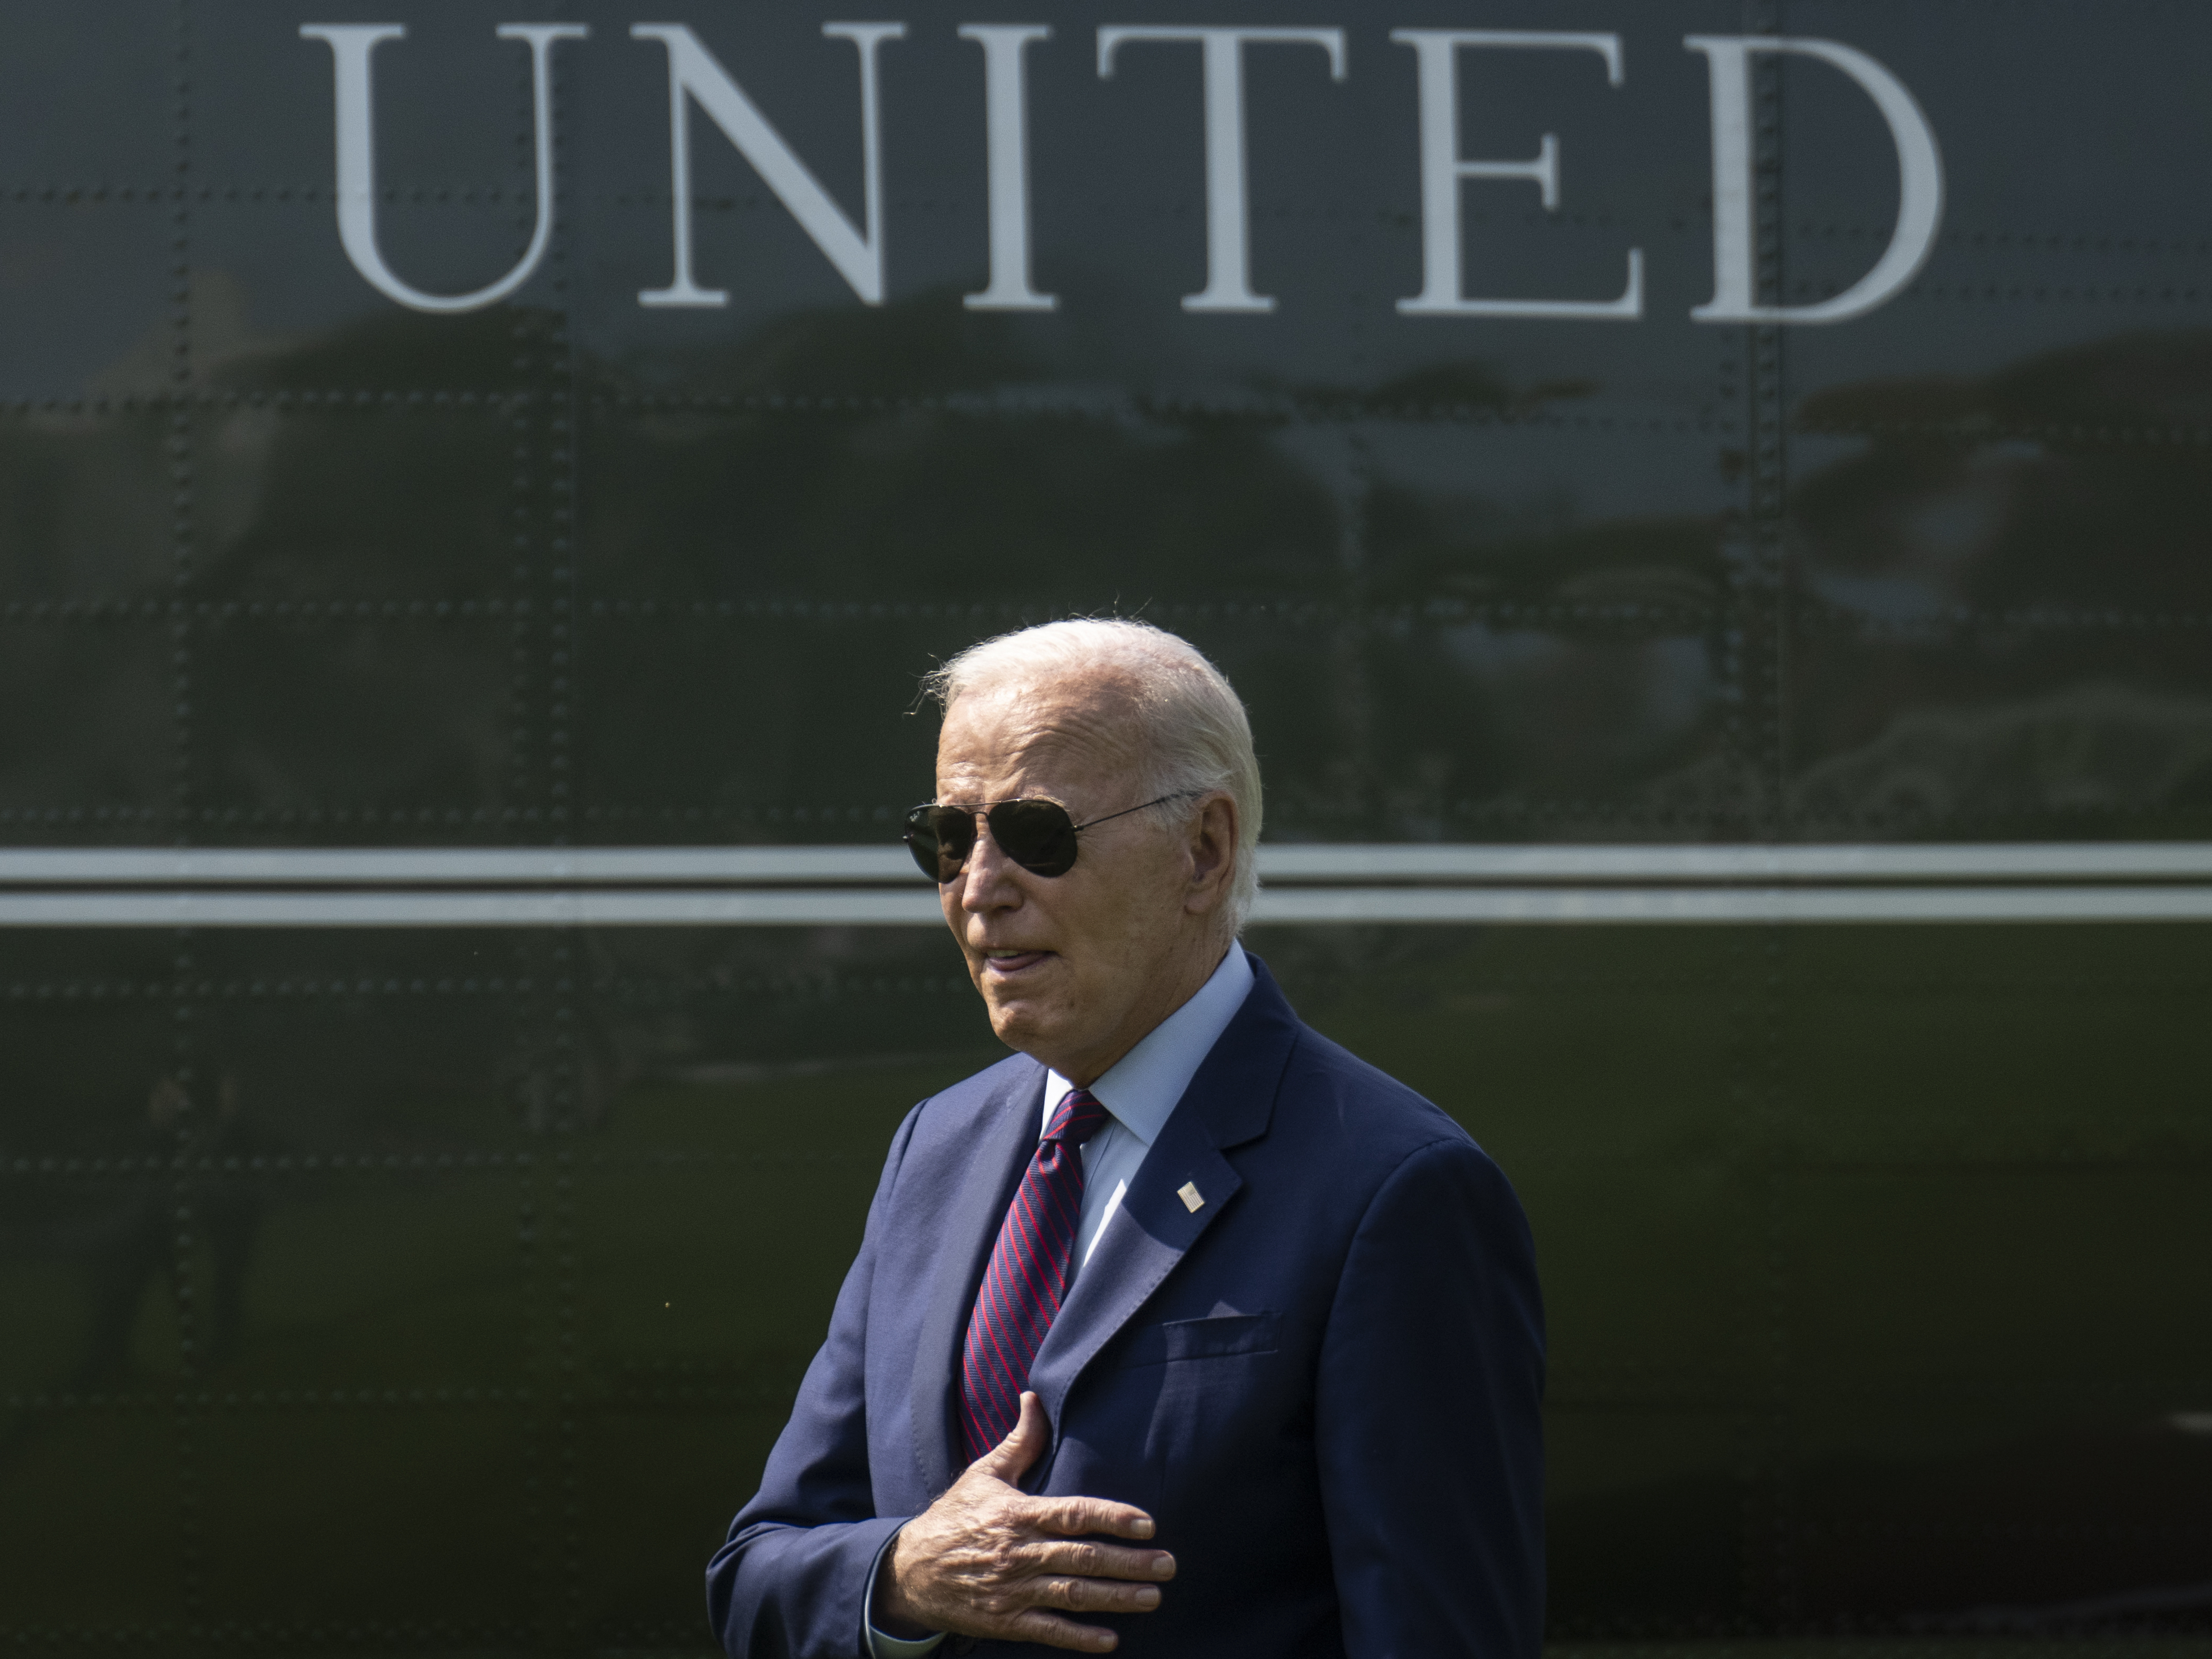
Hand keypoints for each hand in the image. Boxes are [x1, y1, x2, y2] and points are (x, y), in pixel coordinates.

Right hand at [874, 1392, 1174, 1651]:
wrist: (910, 1570)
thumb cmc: (954, 1517)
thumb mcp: (983, 1474)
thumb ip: (1019, 1441)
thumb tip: (1034, 1397)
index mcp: (1018, 1514)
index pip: (1073, 1514)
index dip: (1112, 1518)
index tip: (1147, 1523)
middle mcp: (1019, 1553)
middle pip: (1083, 1558)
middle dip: (1130, 1562)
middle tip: (1168, 1564)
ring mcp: (1013, 1590)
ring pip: (1073, 1594)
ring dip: (1117, 1598)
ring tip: (1153, 1597)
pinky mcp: (1006, 1620)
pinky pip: (1049, 1630)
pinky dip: (1080, 1637)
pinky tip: (1111, 1640)